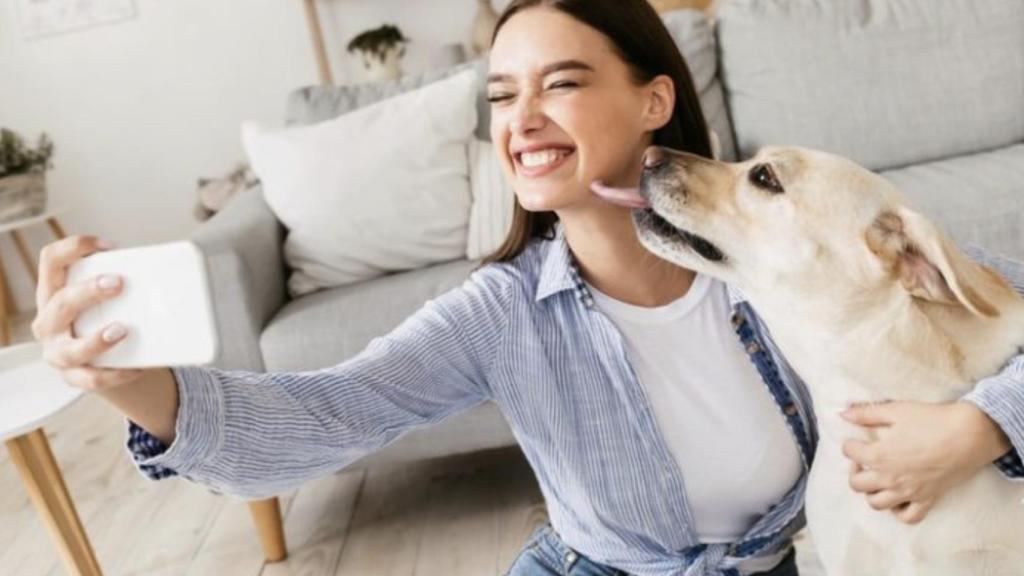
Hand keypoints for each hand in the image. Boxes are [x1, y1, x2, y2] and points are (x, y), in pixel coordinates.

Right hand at [32, 235, 143, 389]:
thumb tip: (170, 266)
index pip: (50, 260)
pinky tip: (138, 368)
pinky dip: (116, 374)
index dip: (74, 248)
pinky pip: (93, 379)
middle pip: (60, 302)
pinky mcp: (74, 377)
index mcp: (53, 293)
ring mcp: (57, 352)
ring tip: (123, 329)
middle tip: (119, 283)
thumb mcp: (104, 297)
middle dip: (89, 291)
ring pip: (71, 349)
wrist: (100, 362)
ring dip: (97, 340)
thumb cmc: (104, 318)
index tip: (109, 246)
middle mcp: (48, 321)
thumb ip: (122, 281)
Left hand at [840, 401, 1010, 524]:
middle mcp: (890, 478)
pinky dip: (899, 511)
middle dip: (854, 471)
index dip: (850, 445)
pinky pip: (908, 517)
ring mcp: (909, 492)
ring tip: (878, 479)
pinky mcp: (928, 499)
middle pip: (857, 484)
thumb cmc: (932, 420)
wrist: (969, 434)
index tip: (856, 441)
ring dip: (872, 492)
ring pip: (877, 504)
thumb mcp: (895, 411)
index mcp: (879, 456)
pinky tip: (898, 498)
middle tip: (863, 461)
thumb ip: (866, 414)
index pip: (849, 453)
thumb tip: (842, 413)